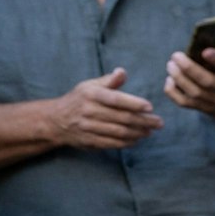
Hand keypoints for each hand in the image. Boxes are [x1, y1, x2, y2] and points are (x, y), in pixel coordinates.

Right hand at [48, 68, 162, 148]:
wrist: (55, 120)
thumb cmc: (79, 99)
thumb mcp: (90, 86)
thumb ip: (109, 81)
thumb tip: (122, 72)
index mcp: (91, 94)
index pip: (116, 99)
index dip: (134, 103)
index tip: (150, 107)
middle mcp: (88, 111)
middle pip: (122, 117)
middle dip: (144, 121)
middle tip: (159, 123)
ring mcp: (88, 127)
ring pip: (119, 132)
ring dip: (138, 133)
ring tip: (150, 131)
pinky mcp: (89, 140)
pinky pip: (112, 143)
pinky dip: (127, 142)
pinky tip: (137, 139)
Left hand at [167, 38, 214, 123]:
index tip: (206, 51)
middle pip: (205, 81)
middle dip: (188, 67)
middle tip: (176, 55)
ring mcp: (212, 101)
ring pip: (192, 91)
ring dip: (178, 77)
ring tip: (171, 64)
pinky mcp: (202, 107)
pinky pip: (183, 102)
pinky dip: (172, 91)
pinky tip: (170, 79)